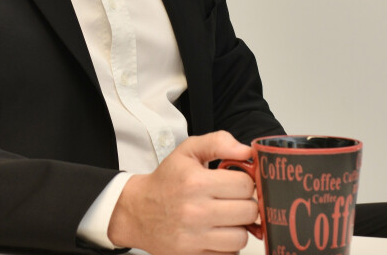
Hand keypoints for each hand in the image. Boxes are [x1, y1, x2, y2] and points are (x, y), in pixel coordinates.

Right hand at [107, 131, 257, 254]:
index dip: (246, 182)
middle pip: (248, 211)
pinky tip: (216, 232)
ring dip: (238, 227)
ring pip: (241, 237)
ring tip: (226, 217)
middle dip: (245, 203)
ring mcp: (194, 237)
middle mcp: (195, 211)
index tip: (237, 183)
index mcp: (196, 182)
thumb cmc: (166, 181)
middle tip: (233, 200)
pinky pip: (229, 254)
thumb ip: (218, 142)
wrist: (137, 211)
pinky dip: (227, 245)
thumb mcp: (187, 151)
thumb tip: (247, 151)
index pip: (245, 185)